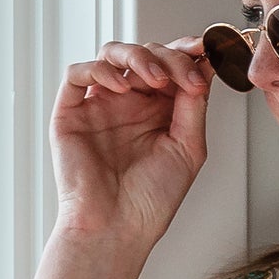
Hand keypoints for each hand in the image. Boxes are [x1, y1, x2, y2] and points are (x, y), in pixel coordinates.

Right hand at [50, 36, 212, 249]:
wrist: (118, 229)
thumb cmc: (150, 200)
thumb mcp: (188, 147)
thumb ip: (193, 105)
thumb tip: (203, 67)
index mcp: (158, 111)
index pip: (171, 66)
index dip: (187, 53)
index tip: (206, 49)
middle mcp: (129, 104)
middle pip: (146, 54)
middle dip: (170, 57)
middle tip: (186, 74)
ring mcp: (100, 105)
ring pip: (112, 55)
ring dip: (138, 56)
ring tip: (156, 78)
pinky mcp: (71, 112)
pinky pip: (77, 73)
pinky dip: (99, 70)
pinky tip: (120, 87)